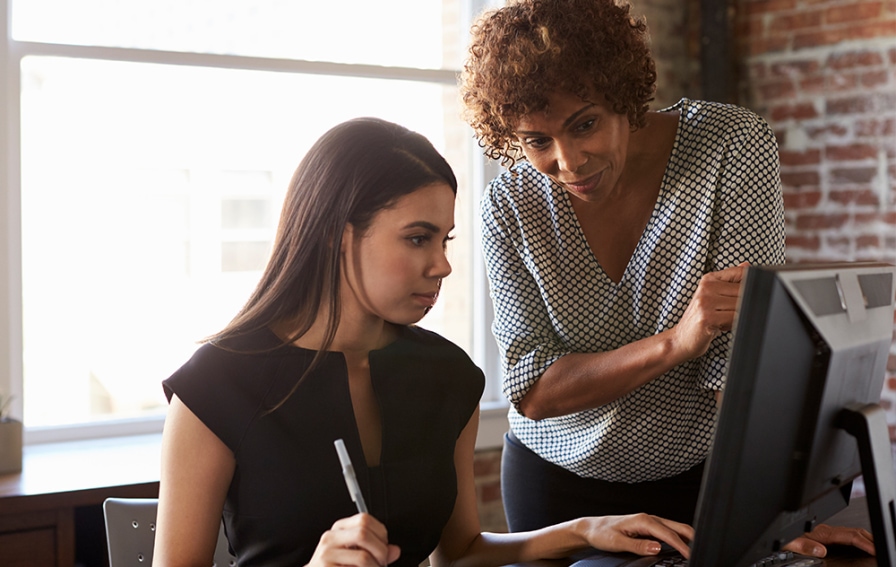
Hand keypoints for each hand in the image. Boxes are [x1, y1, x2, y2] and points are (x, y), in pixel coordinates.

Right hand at [306, 514, 401, 566]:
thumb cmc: (335, 566)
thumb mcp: (354, 555)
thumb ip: (375, 551)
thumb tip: (395, 550)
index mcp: (338, 530)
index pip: (364, 519)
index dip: (380, 533)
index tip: (385, 547)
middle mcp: (330, 538)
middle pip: (363, 533)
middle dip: (380, 551)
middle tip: (382, 562)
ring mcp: (326, 555)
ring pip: (362, 557)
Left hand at [577, 514, 693, 558]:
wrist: (591, 528)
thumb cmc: (602, 533)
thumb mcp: (617, 542)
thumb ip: (638, 545)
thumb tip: (657, 548)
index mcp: (643, 520)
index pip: (668, 534)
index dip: (682, 545)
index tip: (691, 555)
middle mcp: (649, 518)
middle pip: (678, 527)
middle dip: (692, 538)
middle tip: (702, 551)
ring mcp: (650, 522)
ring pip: (675, 528)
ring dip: (687, 537)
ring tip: (697, 549)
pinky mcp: (648, 527)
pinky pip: (669, 531)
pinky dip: (679, 537)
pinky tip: (683, 546)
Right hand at [672, 262, 748, 359]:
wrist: (681, 339)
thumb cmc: (699, 319)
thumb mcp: (713, 297)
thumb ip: (730, 282)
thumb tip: (747, 266)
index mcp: (708, 280)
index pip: (741, 274)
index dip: (750, 286)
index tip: (744, 297)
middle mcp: (706, 288)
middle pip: (744, 291)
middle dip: (743, 305)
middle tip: (729, 313)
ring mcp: (706, 302)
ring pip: (741, 305)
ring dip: (738, 316)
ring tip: (724, 320)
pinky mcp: (707, 317)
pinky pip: (734, 318)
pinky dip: (733, 324)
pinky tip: (721, 326)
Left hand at [783, 523, 874, 557]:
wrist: (777, 534)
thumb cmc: (784, 538)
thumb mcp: (791, 543)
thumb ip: (806, 546)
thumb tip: (821, 551)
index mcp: (822, 533)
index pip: (849, 536)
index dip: (864, 542)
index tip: (874, 549)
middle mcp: (826, 531)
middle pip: (854, 531)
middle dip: (870, 539)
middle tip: (881, 547)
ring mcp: (826, 532)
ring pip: (851, 532)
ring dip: (865, 538)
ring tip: (875, 546)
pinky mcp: (825, 535)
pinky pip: (846, 536)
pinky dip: (858, 539)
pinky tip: (860, 544)